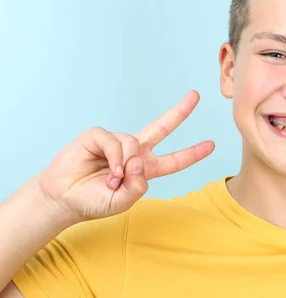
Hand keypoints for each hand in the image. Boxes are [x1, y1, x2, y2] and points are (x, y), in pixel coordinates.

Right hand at [35, 90, 213, 222]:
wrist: (64, 199)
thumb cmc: (94, 202)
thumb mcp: (124, 202)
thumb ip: (138, 186)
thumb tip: (139, 160)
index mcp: (145, 169)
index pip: (174, 161)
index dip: (192, 153)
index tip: (211, 145)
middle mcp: (134, 152)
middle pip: (162, 127)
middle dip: (180, 111)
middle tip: (196, 95)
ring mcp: (116, 143)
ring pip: (133, 142)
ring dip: (125, 164)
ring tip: (113, 180)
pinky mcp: (97, 136)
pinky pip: (113, 141)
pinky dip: (114, 157)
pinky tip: (108, 170)